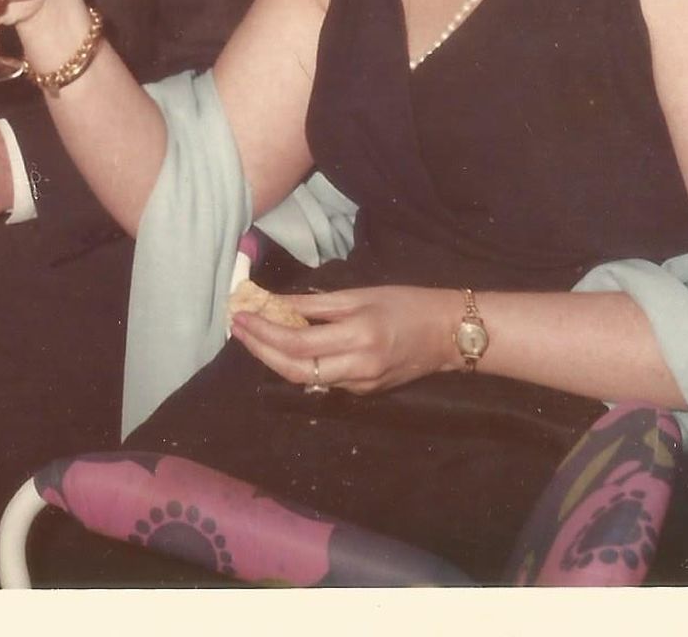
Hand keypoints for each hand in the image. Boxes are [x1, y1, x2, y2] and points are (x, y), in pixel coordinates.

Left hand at [230, 285, 457, 394]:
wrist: (450, 334)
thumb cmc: (406, 304)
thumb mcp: (360, 295)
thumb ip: (315, 304)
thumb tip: (275, 302)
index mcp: (357, 337)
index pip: (297, 342)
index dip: (263, 331)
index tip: (240, 315)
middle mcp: (357, 367)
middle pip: (294, 369)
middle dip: (260, 350)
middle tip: (238, 328)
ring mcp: (361, 384)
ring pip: (305, 379)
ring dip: (274, 359)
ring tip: (253, 336)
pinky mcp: (365, 392)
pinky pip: (323, 380)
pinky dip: (299, 365)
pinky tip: (284, 347)